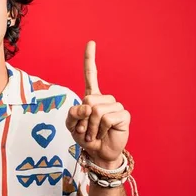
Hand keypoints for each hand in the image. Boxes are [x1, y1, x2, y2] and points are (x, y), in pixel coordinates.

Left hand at [65, 41, 129, 168]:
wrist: (98, 153)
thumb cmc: (85, 137)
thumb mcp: (71, 126)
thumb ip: (73, 114)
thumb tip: (87, 106)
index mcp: (91, 96)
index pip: (90, 74)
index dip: (90, 59)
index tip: (91, 42)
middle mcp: (104, 98)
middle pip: (88, 99)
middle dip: (82, 119)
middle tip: (85, 130)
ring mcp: (115, 105)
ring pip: (96, 110)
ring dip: (90, 127)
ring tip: (93, 134)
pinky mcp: (123, 115)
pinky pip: (106, 119)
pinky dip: (100, 130)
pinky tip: (103, 134)